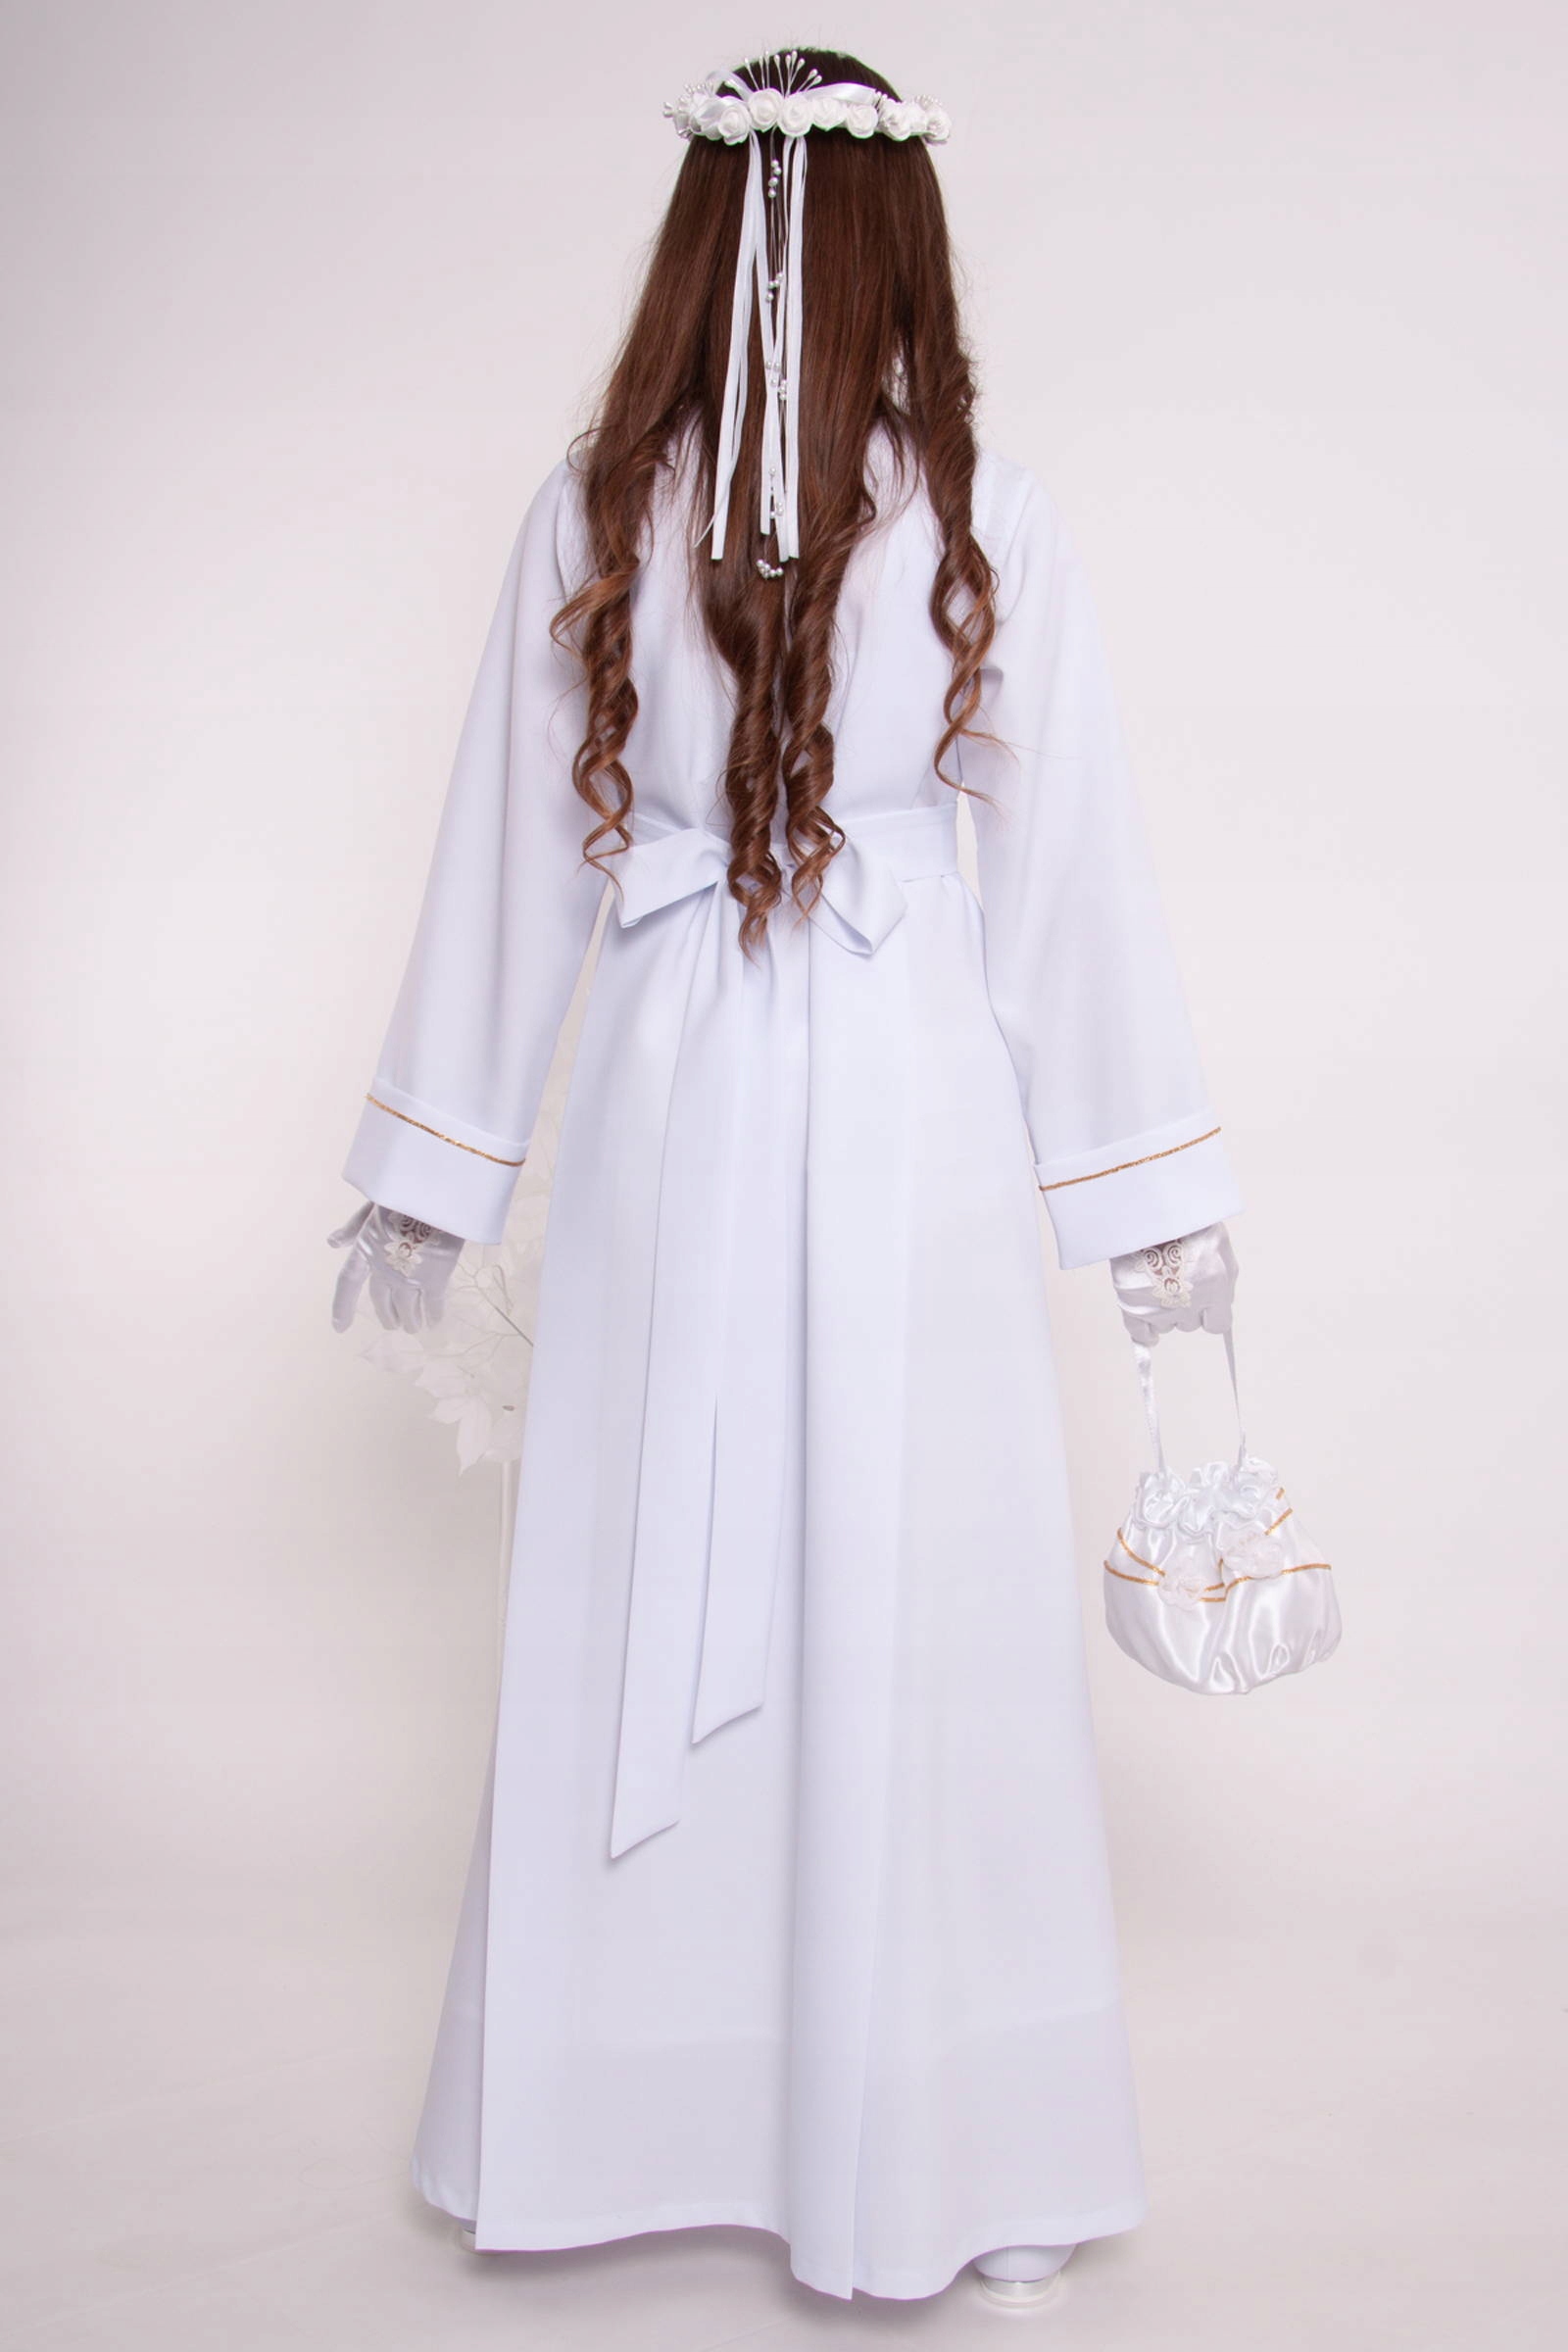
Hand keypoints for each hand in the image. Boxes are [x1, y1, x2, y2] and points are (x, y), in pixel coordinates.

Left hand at [327, 1201, 463, 1333]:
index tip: (339, 1328)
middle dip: (386, 1315)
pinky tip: (433, 1322)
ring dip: (410, 1320)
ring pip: (407, 1308)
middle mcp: (383, 1268)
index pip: (348, 1282)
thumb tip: (332, 1243)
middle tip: (392, 1325)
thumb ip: (355, 1227)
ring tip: (413, 1328)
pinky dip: (432, 1314)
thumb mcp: (374, 1204)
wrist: (438, 1195)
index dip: (342, 1306)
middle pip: (380, 1300)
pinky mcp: (435, 1279)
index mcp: (365, 1249)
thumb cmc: (405, 1193)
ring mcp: (409, 1277)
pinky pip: (432, 1305)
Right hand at [1110, 1223, 1236, 1345]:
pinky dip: (1144, 1333)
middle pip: (1190, 1324)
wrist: (1147, 1207)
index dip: (1210, 1315)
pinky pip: (1140, 1332)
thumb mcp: (1217, 1245)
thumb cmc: (1184, 1221)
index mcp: (1215, 1287)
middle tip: (1176, 1282)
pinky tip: (1148, 1330)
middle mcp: (1189, 1302)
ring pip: (1166, 1325)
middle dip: (1186, 1307)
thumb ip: (1221, 1278)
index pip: (1218, 1324)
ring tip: (1157, 1285)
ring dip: (1164, 1311)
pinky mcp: (1133, 1304)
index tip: (1205, 1308)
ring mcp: (1159, 1306)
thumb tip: (1217, 1306)